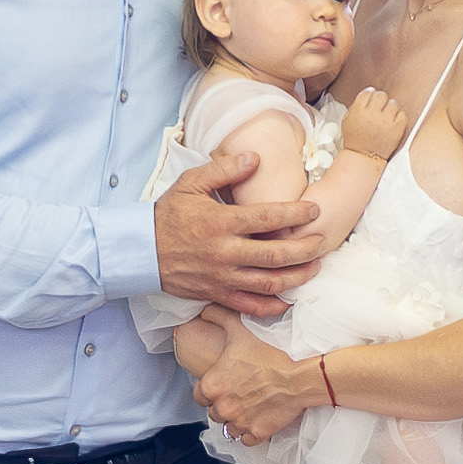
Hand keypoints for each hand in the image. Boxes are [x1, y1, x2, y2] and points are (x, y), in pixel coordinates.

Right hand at [154, 130, 324, 319]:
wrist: (140, 250)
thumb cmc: (168, 214)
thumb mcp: (191, 183)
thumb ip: (224, 169)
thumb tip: (255, 158)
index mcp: (221, 222)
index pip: (267, 218)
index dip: (295, 214)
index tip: (314, 211)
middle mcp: (224, 252)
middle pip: (275, 255)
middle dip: (304, 249)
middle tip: (322, 241)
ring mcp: (222, 277)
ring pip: (268, 283)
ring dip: (297, 277)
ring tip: (315, 267)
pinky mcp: (216, 294)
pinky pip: (249, 305)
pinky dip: (272, 305)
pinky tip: (289, 298)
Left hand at [198, 326, 330, 445]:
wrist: (299, 376)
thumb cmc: (270, 355)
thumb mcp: (239, 330)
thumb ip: (218, 318)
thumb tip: (204, 310)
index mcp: (212, 385)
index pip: (199, 395)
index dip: (209, 390)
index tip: (221, 385)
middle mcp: (222, 407)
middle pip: (214, 412)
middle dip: (223, 405)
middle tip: (238, 395)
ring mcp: (239, 423)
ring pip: (228, 428)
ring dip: (235, 420)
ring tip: (248, 408)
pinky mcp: (256, 433)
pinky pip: (246, 440)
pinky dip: (250, 432)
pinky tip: (258, 419)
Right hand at [335, 86, 412, 164]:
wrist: (364, 157)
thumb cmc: (355, 140)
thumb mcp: (347, 120)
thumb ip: (357, 105)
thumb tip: (369, 92)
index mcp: (358, 111)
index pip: (367, 93)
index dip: (370, 95)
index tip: (371, 100)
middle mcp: (372, 114)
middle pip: (381, 95)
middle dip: (380, 101)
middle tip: (379, 108)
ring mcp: (386, 121)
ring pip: (393, 103)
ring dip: (390, 108)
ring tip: (386, 117)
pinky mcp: (397, 128)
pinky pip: (402, 114)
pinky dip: (399, 117)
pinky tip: (392, 122)